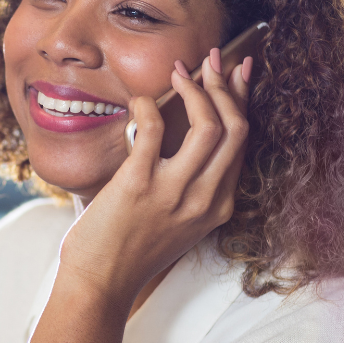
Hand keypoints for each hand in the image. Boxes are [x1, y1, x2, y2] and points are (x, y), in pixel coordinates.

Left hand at [59, 49, 251, 305]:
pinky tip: (140, 100)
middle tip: (212, 59)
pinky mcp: (140, 185)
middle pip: (236, 129)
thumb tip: (181, 136)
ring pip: (210, 127)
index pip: (243, 142)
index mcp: (217, 206)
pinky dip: (149, 105)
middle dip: (227, 85)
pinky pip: (154, 129)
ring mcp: (175, 193)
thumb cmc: (129, 249)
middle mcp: (205, 199)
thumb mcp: (176, 221)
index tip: (237, 73)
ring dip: (197, 90)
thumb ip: (188, 185)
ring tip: (179, 71)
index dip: (241, 101)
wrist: (100, 284)